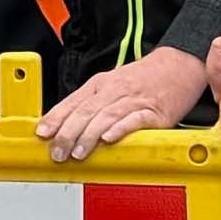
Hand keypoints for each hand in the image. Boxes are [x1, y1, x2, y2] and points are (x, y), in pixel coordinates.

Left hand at [36, 46, 209, 163]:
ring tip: (77, 153)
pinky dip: (120, 129)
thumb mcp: (112, 86)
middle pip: (85, 111)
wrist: (180, 66)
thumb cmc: (143, 80)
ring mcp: (134, 100)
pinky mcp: (154, 112)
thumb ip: (90, 105)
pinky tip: (109, 139)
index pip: (72, 102)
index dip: (55, 119)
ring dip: (88, 136)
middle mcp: (114, 90)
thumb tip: (64, 126)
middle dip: (67, 133)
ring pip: (105, 116)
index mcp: (101, 84)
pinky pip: (134, 120)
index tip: (41, 134)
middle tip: (57, 153)